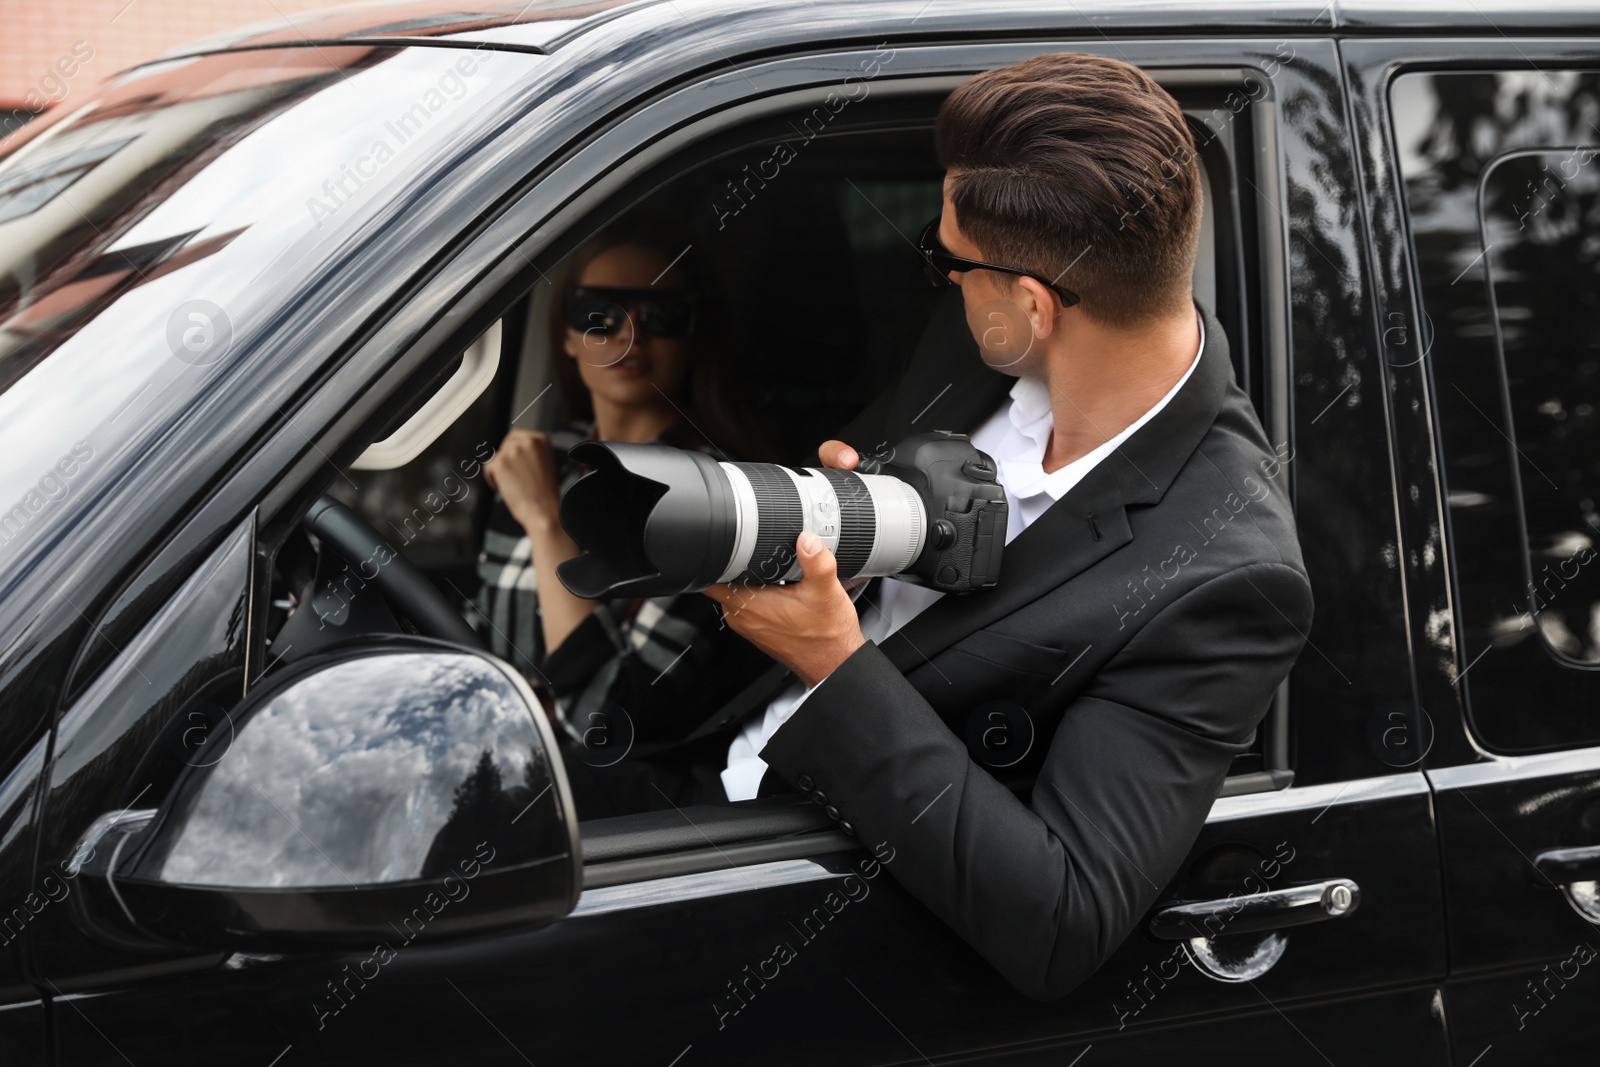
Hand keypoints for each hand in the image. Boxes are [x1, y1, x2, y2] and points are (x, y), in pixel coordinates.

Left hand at [484, 429, 561, 530]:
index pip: (517, 435)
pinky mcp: (500, 463)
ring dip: (499, 470)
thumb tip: (511, 448)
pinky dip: (492, 479)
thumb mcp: (544, 463)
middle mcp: (528, 441)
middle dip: (505, 459)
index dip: (512, 449)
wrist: (544, 511)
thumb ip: (530, 452)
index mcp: (541, 440)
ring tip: (511, 485)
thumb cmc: (544, 493)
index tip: (512, 461)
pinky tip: (503, 488)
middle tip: (511, 475)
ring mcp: (513, 451)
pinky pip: (488, 468)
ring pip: (496, 457)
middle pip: (505, 444)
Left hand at [703, 440, 866, 687]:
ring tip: (772, 569)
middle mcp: (742, 616)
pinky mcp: (758, 628)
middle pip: (722, 580)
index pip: (710, 578)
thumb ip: (816, 561)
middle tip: (759, 551)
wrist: (835, 663)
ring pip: (735, 591)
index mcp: (750, 604)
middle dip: (735, 563)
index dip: (715, 557)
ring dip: (748, 578)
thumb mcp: (826, 591)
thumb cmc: (827, 636)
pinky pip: (747, 603)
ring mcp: (748, 624)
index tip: (729, 543)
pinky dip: (758, 592)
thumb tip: (807, 539)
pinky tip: (779, 587)